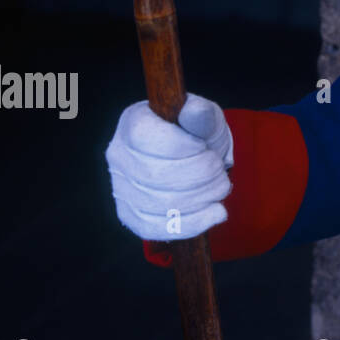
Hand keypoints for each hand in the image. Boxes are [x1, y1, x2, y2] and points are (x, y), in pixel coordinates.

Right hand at [105, 93, 232, 241]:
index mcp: (134, 122)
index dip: (183, 147)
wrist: (198, 158)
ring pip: (158, 204)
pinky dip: (191, 224)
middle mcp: (119, 154)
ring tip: (220, 188)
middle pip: (155, 175)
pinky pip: (154, 228)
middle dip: (200, 176)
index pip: (148, 138)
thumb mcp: (207, 117)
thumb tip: (194, 111)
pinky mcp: (129, 214)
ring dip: (200, 199)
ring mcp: (120, 186)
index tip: (205, 148)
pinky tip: (215, 214)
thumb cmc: (199, 133)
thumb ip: (203, 115)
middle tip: (221, 173)